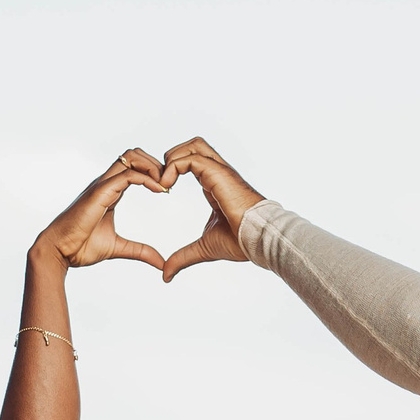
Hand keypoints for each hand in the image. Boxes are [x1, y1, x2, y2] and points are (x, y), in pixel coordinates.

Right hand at [34, 151, 168, 270]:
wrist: (59, 252)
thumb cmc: (80, 247)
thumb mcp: (118, 248)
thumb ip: (140, 251)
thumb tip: (161, 262)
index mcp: (109, 190)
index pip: (133, 167)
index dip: (153, 172)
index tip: (167, 190)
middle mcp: (105, 183)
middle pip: (133, 154)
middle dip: (156, 163)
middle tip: (169, 183)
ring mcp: (102, 185)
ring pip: (131, 157)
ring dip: (152, 166)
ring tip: (165, 185)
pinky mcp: (100, 192)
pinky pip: (128, 176)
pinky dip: (147, 179)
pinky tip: (159, 191)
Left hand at [159, 138, 266, 280]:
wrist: (259, 240)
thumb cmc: (240, 242)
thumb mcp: (204, 248)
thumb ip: (183, 256)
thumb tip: (166, 275)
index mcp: (215, 184)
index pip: (193, 161)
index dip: (174, 169)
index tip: (163, 190)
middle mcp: (218, 173)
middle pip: (193, 145)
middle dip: (172, 156)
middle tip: (161, 180)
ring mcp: (220, 171)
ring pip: (193, 145)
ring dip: (173, 158)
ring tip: (163, 181)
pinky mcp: (218, 173)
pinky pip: (190, 159)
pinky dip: (174, 167)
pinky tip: (167, 186)